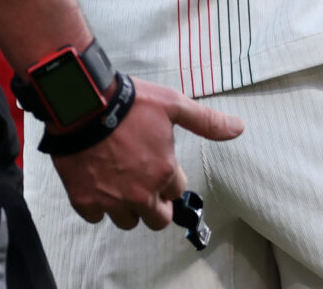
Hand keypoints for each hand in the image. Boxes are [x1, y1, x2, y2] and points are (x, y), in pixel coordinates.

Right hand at [50, 78, 241, 230]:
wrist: (82, 103)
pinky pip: (95, 217)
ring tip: (119, 181)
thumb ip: (206, 122)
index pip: (177, 192)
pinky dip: (96, 204)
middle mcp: (140, 193)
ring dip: (126, 207)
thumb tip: (239, 128)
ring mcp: (111, 199)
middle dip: (155, 205)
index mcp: (163, 172)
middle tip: (143, 181)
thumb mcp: (173, 104)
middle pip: (157, 220)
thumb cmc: (129, 102)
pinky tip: (96, 182)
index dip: (169, 178)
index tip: (158, 164)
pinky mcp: (83, 200)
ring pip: (127, 221)